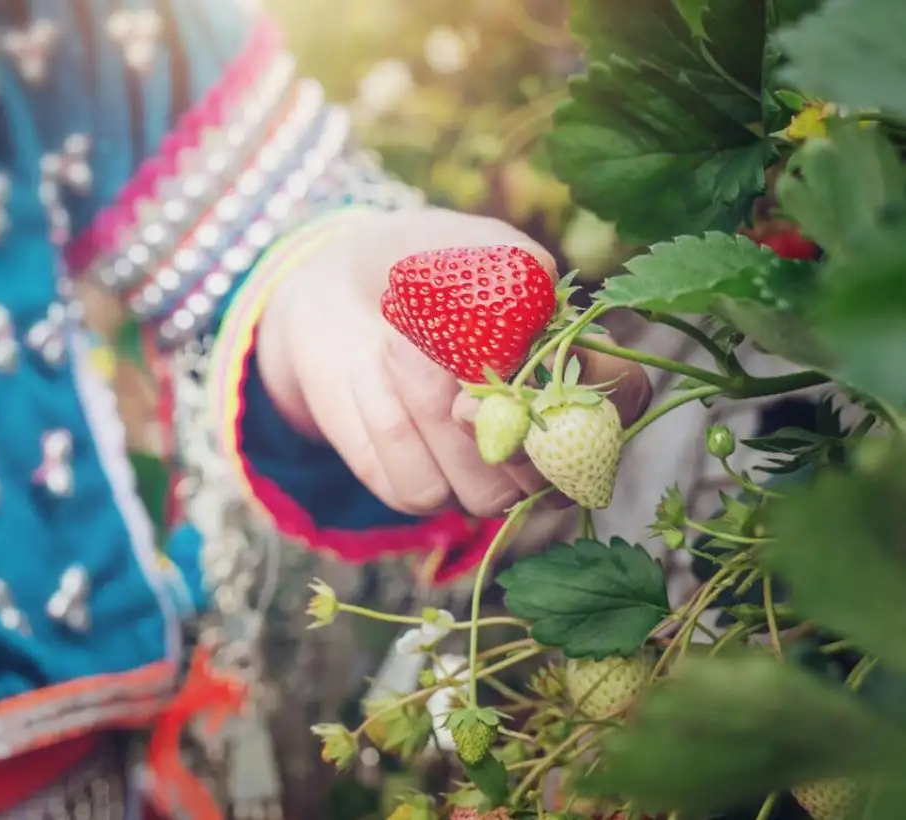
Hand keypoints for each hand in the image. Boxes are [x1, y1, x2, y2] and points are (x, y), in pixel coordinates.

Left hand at [256, 208, 650, 517]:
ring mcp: (481, 474)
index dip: (593, 384)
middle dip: (512, 431)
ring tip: (398, 344)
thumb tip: (535, 316)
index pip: (622, 398)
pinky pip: (420, 488)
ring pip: (486, 491)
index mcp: (576, 373)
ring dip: (435, 414)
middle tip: (464, 391)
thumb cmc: (430, 267)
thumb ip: (521, 275)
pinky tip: (370, 372)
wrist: (344, 283)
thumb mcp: (479, 253)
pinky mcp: (419, 489)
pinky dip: (391, 425)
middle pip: (558, 474)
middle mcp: (540, 439)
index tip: (537, 347)